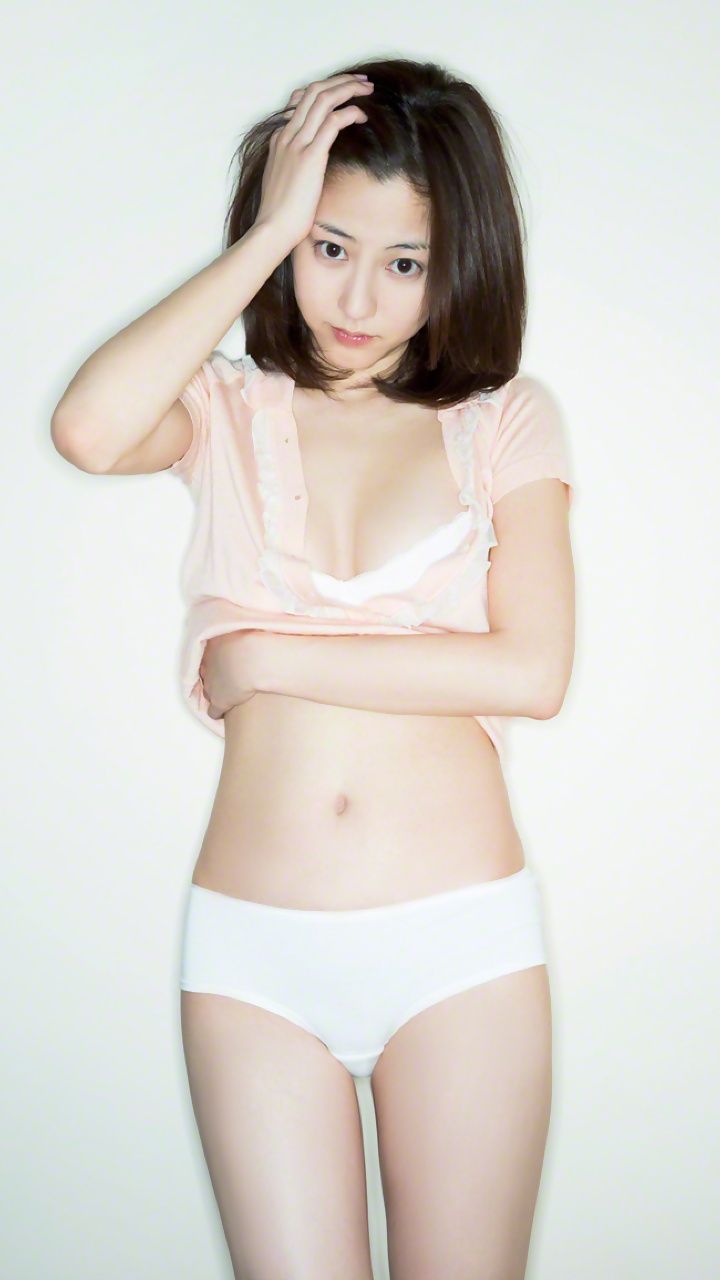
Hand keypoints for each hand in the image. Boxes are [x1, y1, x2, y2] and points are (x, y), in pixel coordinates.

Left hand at [199, 630, 259, 719]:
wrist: (254, 659)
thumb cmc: (258, 640)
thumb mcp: (253, 630)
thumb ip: (250, 632)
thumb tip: (261, 626)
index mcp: (215, 646)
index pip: (211, 655)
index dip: (221, 660)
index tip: (230, 662)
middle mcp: (209, 665)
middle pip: (206, 673)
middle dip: (216, 675)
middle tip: (230, 676)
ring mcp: (212, 684)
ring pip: (208, 692)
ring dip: (216, 693)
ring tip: (229, 695)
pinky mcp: (219, 702)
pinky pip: (213, 711)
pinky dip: (218, 713)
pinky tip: (225, 714)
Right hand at [254, 72, 372, 250]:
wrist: (272, 229)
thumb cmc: (281, 215)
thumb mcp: (286, 183)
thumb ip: (296, 167)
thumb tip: (311, 168)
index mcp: (280, 140)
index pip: (302, 101)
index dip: (326, 91)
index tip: (344, 92)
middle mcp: (286, 135)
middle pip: (314, 91)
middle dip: (341, 81)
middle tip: (362, 82)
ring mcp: (297, 143)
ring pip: (324, 99)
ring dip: (348, 89)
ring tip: (367, 90)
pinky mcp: (310, 156)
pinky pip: (333, 122)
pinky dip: (349, 112)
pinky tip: (362, 116)